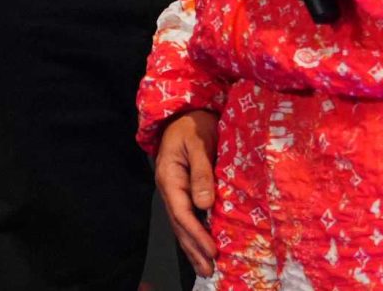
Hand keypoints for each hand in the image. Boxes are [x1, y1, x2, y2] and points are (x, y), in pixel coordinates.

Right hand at [153, 109, 218, 276]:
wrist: (186, 112)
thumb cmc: (193, 124)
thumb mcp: (198, 143)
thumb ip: (201, 172)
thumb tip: (205, 204)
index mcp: (169, 177)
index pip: (182, 212)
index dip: (197, 233)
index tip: (213, 250)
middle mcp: (169, 187)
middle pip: (179, 224)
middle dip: (194, 249)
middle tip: (210, 270)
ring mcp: (175, 190)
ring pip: (182, 224)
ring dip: (193, 247)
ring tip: (206, 268)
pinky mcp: (184, 190)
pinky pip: (187, 217)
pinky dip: (194, 234)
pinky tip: (203, 247)